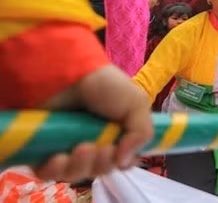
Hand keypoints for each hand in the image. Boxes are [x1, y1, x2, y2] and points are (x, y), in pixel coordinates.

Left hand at [35, 65, 152, 182]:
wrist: (68, 75)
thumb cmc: (106, 87)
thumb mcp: (137, 104)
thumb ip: (142, 134)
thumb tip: (124, 162)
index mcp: (116, 134)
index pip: (122, 161)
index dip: (123, 163)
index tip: (121, 156)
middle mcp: (94, 142)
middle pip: (101, 170)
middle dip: (103, 163)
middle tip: (101, 148)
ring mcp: (68, 148)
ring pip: (77, 174)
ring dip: (82, 166)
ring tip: (81, 148)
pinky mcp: (43, 151)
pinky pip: (49, 173)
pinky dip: (56, 170)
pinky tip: (59, 157)